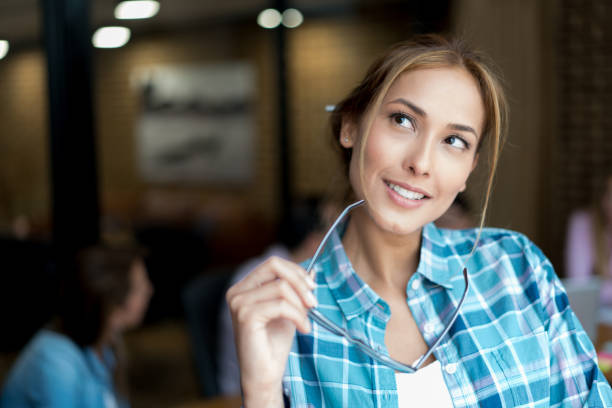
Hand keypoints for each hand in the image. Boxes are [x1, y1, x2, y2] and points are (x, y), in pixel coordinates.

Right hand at [226, 256, 315, 406]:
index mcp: (244, 288)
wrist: (264, 376)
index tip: (313, 287)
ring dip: (301, 305)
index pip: (273, 263)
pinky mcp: (246, 316)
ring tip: (305, 322)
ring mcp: (239, 303)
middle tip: (313, 302)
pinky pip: (281, 305)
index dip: (296, 271)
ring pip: (281, 287)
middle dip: (300, 282)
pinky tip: (303, 329)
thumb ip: (296, 289)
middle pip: (274, 266)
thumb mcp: (289, 310)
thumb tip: (312, 269)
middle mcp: (237, 292)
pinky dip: (298, 316)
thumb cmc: (274, 344)